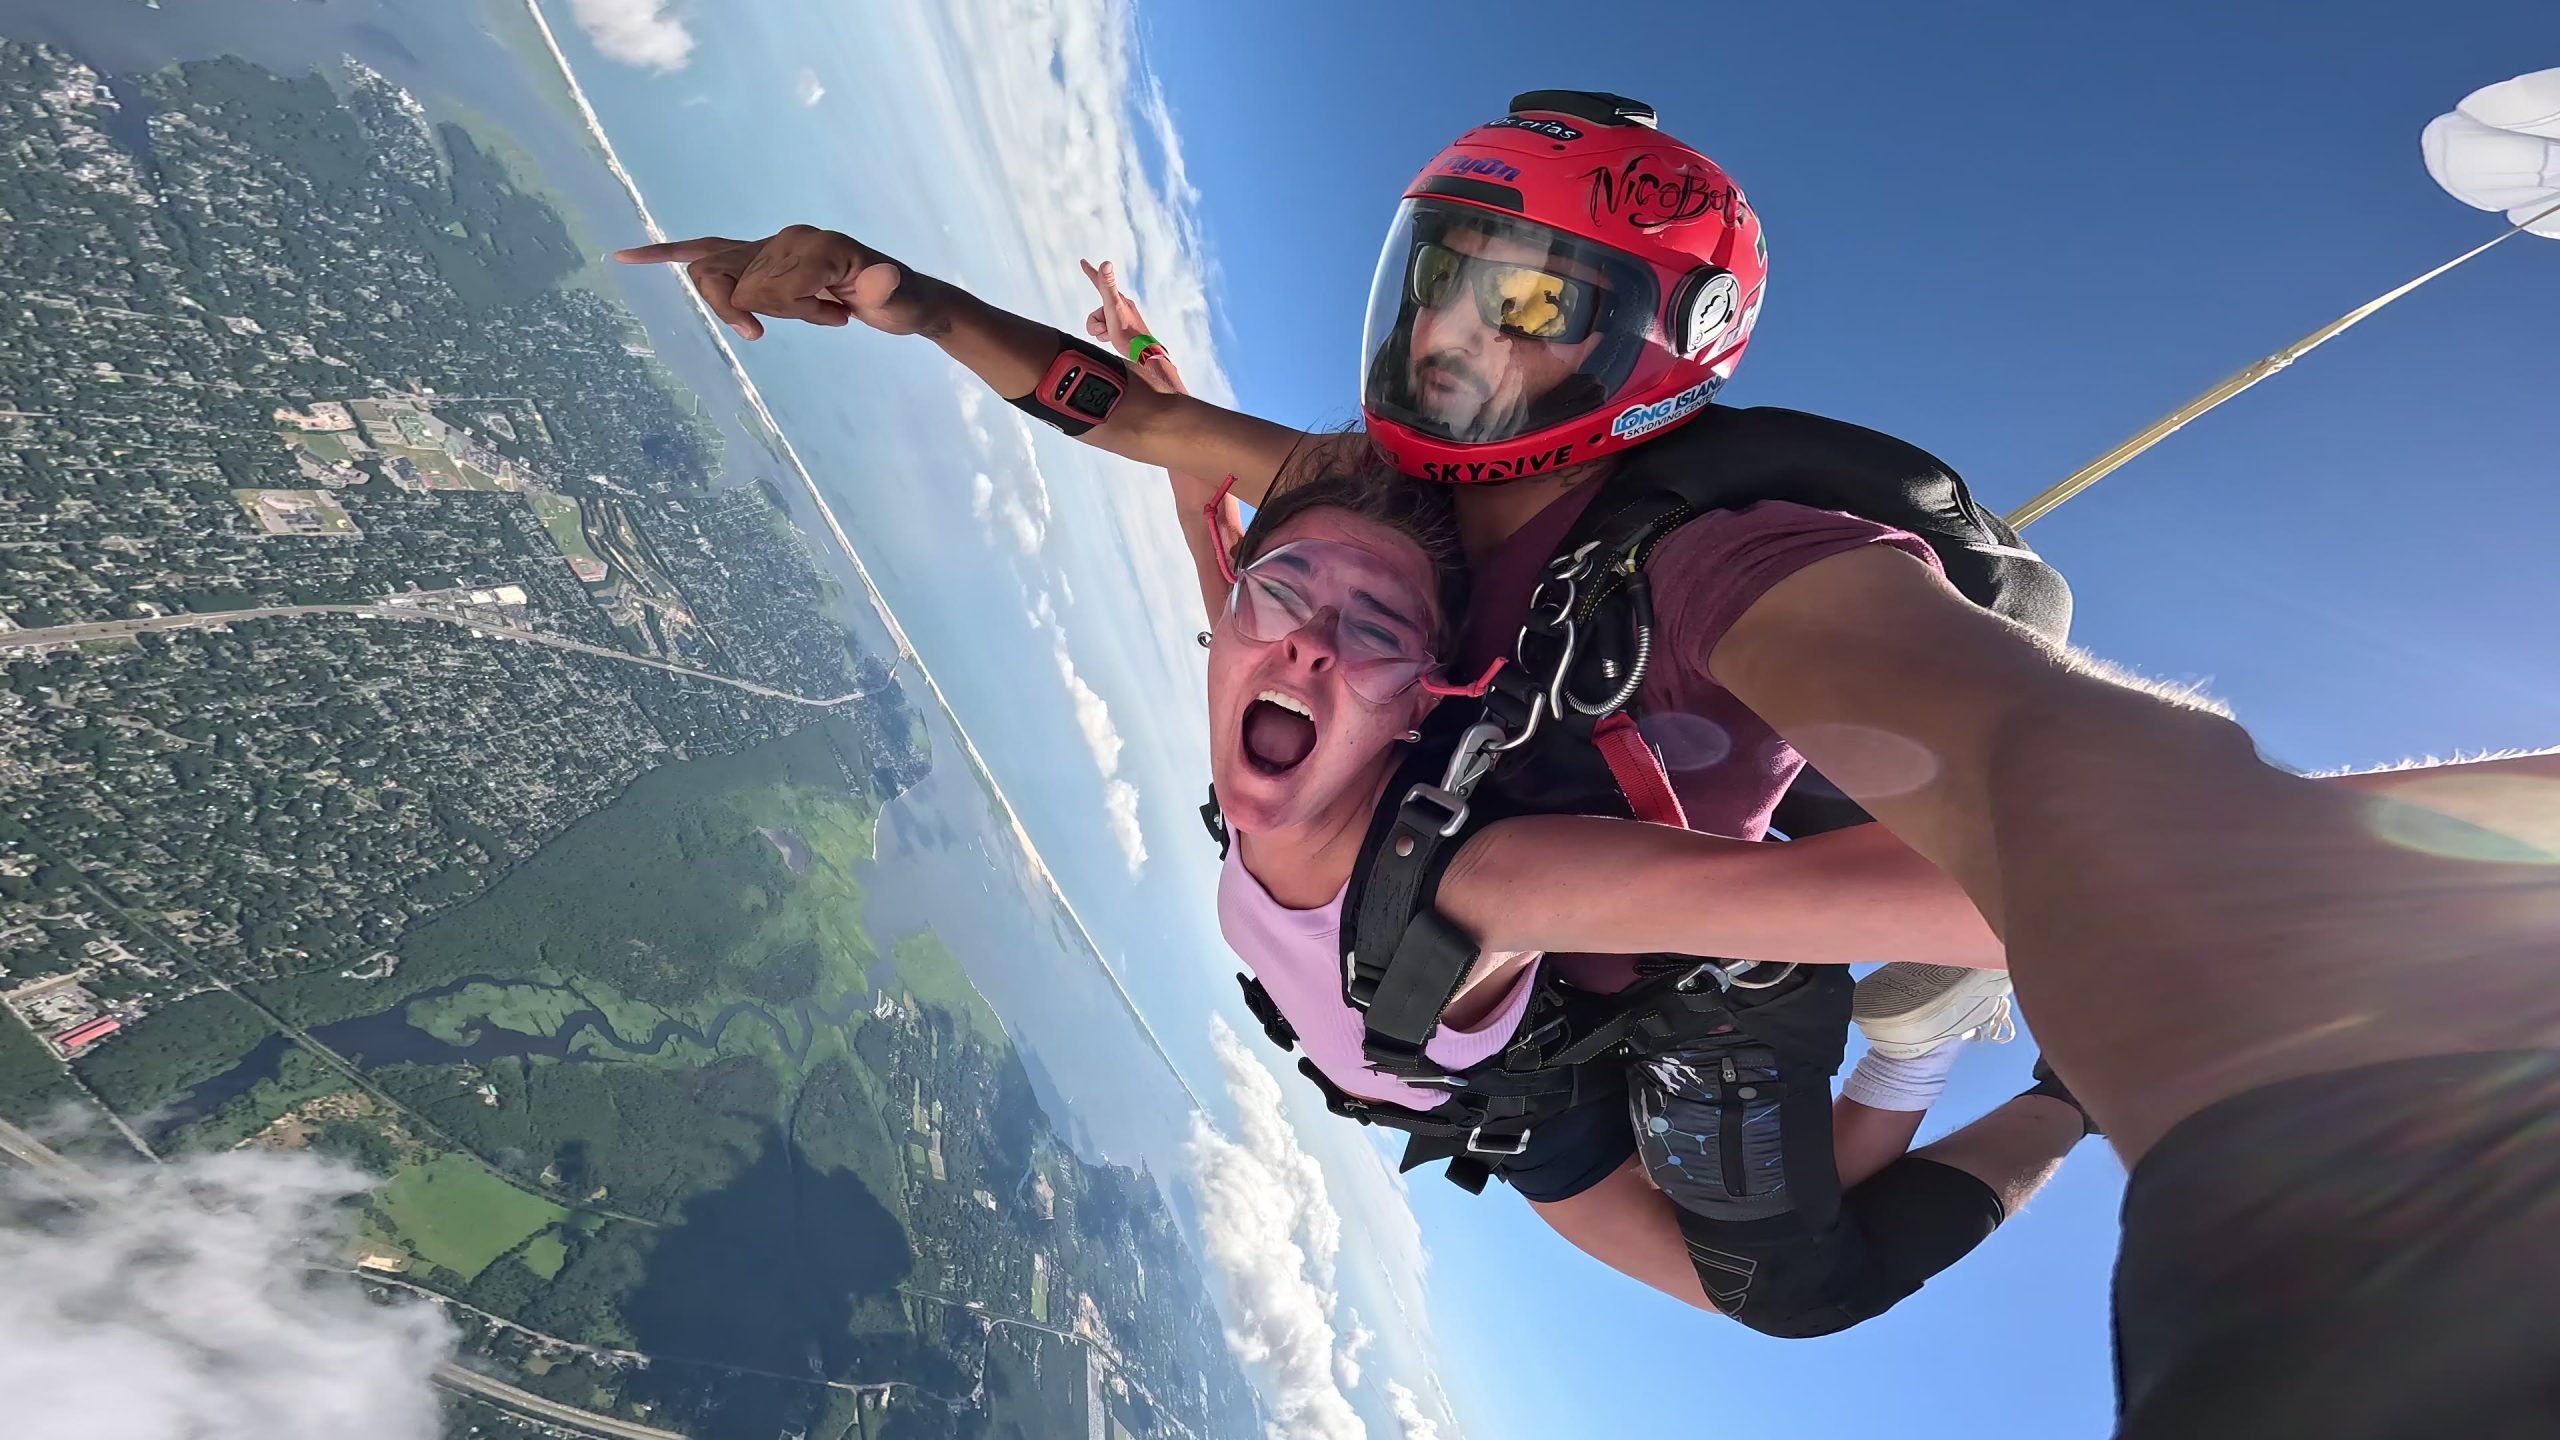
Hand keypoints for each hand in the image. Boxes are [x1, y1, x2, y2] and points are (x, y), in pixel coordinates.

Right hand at [614, 226, 930, 340]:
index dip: (792, 309)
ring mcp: (771, 247)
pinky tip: (625, 258)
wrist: (901, 297)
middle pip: (733, 276)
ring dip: (743, 307)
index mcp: (817, 244)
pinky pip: (705, 254)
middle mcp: (787, 238)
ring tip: (802, 315)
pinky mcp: (759, 260)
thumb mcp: (902, 303)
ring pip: (717, 274)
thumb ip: (886, 291)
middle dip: (759, 309)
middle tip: (806, 321)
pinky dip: (667, 255)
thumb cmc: (902, 302)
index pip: (770, 281)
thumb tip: (880, 277)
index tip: (832, 320)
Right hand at [1079, 258, 1184, 394]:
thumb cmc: (1128, 332)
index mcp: (1118, 299)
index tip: (1083, 263)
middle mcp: (1119, 306)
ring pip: (1098, 323)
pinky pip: (1105, 331)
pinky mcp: (1121, 329)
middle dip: (1095, 324)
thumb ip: (1108, 286)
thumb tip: (1106, 263)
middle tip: (1106, 329)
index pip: (1101, 282)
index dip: (1091, 272)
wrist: (1142, 353)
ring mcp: (1120, 318)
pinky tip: (1114, 339)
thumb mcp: (1114, 307)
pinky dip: (1106, 336)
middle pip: (1095, 312)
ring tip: (1112, 335)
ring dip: (1101, 332)